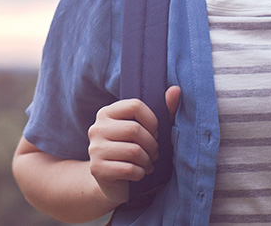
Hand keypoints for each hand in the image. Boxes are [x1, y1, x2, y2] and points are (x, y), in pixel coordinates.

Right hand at [87, 85, 180, 204]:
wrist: (112, 181)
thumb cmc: (133, 150)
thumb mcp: (148, 130)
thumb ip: (163, 110)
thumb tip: (176, 89)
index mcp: (107, 113)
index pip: (135, 106)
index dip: (152, 121)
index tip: (155, 133)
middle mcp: (97, 128)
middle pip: (135, 129)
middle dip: (152, 144)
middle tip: (154, 153)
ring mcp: (94, 149)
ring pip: (134, 151)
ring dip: (147, 161)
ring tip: (147, 163)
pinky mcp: (97, 169)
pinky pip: (129, 169)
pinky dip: (141, 173)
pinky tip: (139, 173)